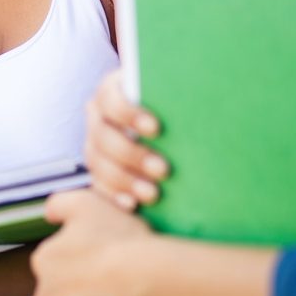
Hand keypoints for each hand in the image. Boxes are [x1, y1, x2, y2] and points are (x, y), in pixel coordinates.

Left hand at [32, 188, 158, 295]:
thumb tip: (48, 215)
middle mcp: (43, 293)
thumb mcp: (86, 202)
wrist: (150, 282)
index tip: (104, 256)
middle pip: (60, 290)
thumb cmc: (120, 240)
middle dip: (79, 286)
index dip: (81, 256)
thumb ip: (59, 204)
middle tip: (111, 280)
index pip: (57, 259)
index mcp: (43, 259)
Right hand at [85, 69, 168, 205]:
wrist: (169, 122)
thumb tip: (200, 99)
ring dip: (125, 180)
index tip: (156, 128)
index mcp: (111, 91)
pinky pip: (99, 186)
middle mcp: (97, 117)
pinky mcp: (99, 171)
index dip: (129, 114)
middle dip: (132, 155)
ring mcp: (95, 146)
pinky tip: (134, 205)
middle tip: (164, 169)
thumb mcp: (174, 93)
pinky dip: (115, 196)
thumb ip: (177, 95)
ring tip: (153, 193)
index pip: (111, 99)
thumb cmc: (175, 103)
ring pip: (98, 164)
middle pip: (103, 136)